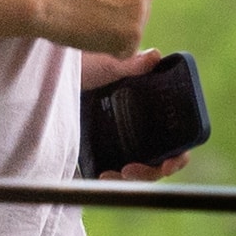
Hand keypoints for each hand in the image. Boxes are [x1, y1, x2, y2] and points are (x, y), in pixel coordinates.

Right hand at [33, 0, 152, 58]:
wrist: (48, 1)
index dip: (131, 3)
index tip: (117, 9)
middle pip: (143, 14)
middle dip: (124, 21)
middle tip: (97, 20)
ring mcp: (140, 13)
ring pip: (134, 34)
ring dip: (116, 36)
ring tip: (90, 27)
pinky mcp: (133, 36)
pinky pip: (125, 51)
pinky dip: (110, 51)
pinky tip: (92, 38)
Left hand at [81, 43, 195, 181]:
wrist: (56, 73)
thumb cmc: (86, 63)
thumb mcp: (108, 64)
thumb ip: (131, 64)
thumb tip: (155, 56)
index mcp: (155, 109)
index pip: (178, 141)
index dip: (178, 156)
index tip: (167, 164)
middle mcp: (144, 128)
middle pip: (159, 161)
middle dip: (150, 172)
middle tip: (129, 171)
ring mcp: (124, 141)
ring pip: (139, 169)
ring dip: (131, 178)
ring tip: (109, 175)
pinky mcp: (103, 150)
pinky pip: (116, 171)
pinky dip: (113, 178)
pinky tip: (101, 175)